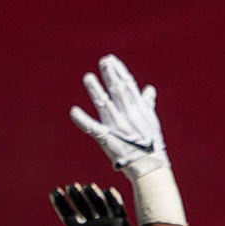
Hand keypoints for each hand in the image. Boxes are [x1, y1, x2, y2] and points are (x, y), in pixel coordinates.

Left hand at [45, 182, 140, 225]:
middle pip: (82, 205)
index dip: (61, 202)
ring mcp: (105, 222)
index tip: (54, 192)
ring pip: (98, 203)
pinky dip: (113, 199)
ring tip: (88, 187)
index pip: (67, 213)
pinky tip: (108, 191)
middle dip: (77, 195)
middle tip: (72, 186)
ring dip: (93, 195)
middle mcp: (90, 224)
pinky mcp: (120, 223)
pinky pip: (117, 208)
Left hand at [70, 54, 169, 177]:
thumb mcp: (151, 121)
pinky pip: (92, 128)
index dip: (119, 72)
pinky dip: (83, 120)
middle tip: (103, 61)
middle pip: (117, 91)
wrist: (148, 165)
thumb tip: (149, 89)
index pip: (128, 86)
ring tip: (88, 77)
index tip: (112, 60)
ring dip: (96, 91)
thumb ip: (147, 104)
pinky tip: (73, 111)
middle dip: (110, 75)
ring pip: (105, 105)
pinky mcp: (107, 138)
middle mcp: (128, 115)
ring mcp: (117, 126)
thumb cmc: (149, 143)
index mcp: (138, 110)